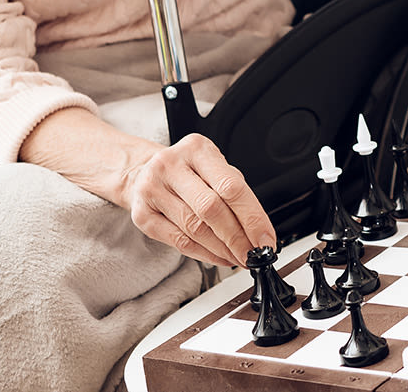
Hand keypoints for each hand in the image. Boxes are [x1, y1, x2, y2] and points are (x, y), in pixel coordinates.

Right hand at [122, 133, 275, 266]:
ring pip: (195, 229)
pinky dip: (203, 254)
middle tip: (253, 254)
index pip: (231, 186)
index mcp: (197, 149)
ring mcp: (152, 189)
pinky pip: (179, 241)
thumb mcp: (212, 167)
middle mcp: (171, 165)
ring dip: (222, 250)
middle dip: (237, 238)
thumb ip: (234, 193)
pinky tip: (218, 257)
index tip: (265, 239)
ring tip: (238, 257)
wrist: (142, 172)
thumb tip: (259, 231)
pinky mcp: (141, 214)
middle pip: (211, 209)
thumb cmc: (186, 172)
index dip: (252, 217)